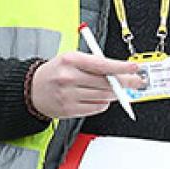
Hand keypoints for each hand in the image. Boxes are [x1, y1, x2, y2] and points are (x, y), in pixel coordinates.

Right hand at [28, 51, 144, 118]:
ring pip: (104, 96)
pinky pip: (97, 107)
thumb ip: (93, 63)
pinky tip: (99, 98)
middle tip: (136, 81)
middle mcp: (69, 78)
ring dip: (114, 93)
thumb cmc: (55, 72)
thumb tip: (119, 71)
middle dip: (126, 82)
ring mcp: (69, 95)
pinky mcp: (70, 109)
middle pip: (106, 82)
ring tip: (114, 89)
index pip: (102, 65)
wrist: (32, 90)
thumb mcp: (70, 59)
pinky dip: (103, 103)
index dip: (121, 67)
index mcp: (71, 60)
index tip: (134, 68)